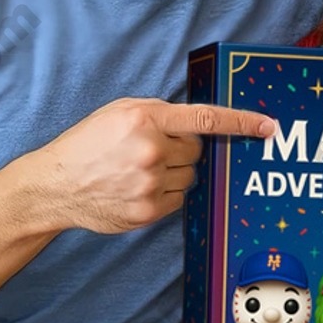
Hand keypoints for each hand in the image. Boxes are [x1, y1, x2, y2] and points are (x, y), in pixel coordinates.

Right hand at [34, 98, 275, 233]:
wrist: (54, 186)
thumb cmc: (88, 143)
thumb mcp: (120, 112)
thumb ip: (160, 113)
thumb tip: (200, 124)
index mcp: (146, 118)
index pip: (206, 119)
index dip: (242, 122)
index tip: (268, 126)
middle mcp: (151, 149)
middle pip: (197, 151)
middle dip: (182, 149)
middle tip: (152, 150)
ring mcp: (150, 183)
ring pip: (190, 175)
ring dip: (174, 172)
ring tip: (138, 170)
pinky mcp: (148, 210)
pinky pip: (180, 198)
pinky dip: (167, 192)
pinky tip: (138, 187)